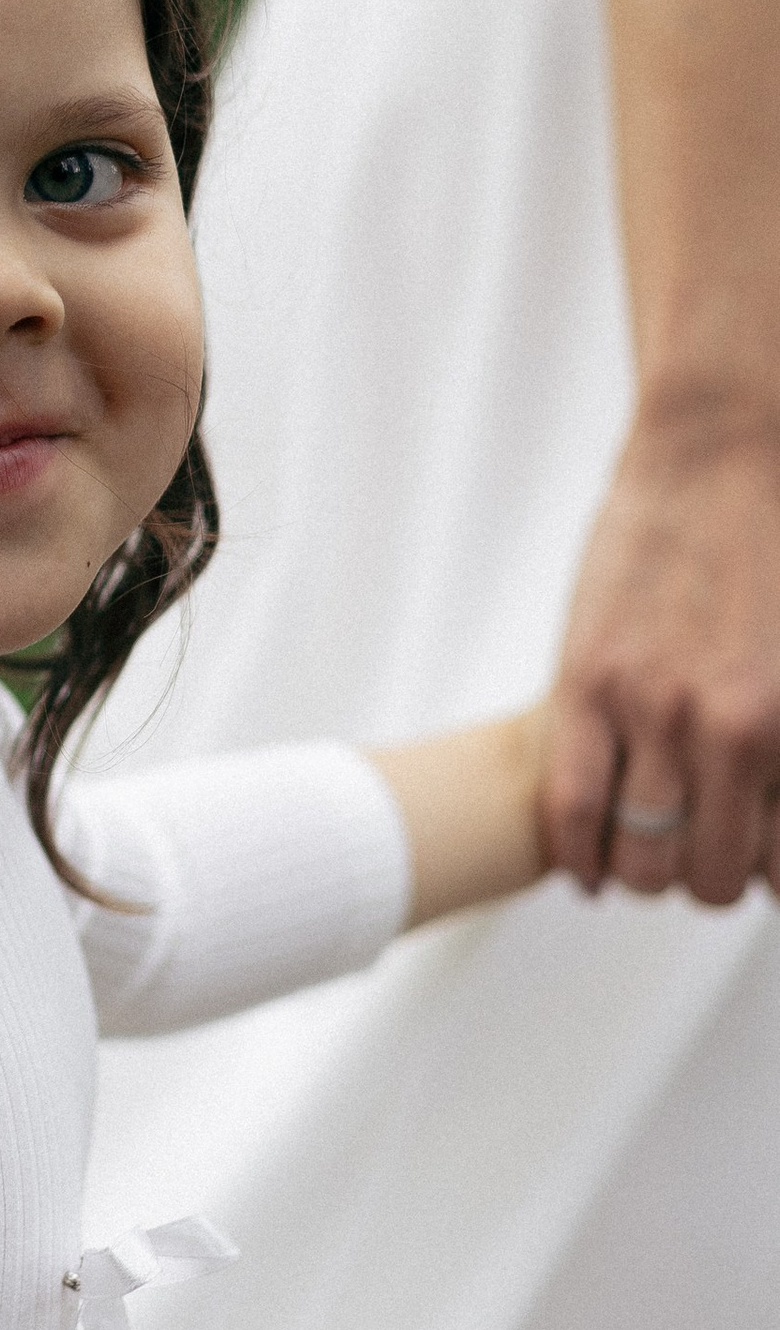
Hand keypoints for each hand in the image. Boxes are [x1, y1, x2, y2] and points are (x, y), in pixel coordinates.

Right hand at [544, 406, 779, 903]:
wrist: (728, 451)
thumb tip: (772, 827)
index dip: (763, 876)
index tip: (749, 855)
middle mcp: (731, 732)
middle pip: (707, 878)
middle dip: (703, 876)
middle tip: (696, 844)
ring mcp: (652, 710)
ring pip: (638, 859)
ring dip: (641, 870)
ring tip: (643, 842)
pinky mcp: (585, 684)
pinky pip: (569, 808)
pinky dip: (577, 854)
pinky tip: (587, 864)